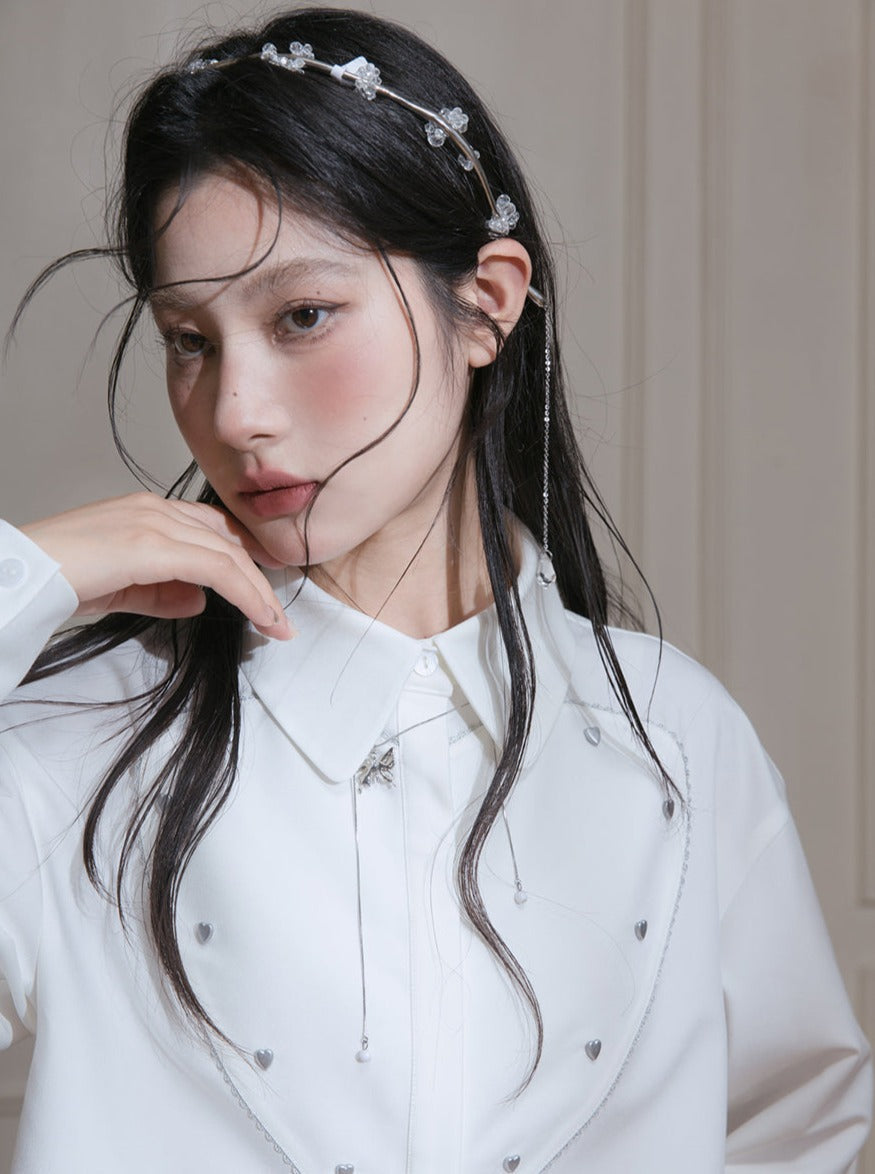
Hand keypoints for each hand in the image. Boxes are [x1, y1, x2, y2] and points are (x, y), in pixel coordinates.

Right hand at [21, 493, 293, 639]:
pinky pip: (216, 569)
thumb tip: (201, 600)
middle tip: (278, 615)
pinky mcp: (151, 545)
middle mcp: (155, 509)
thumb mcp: (121, 588)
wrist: (20, 575)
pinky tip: (260, 615)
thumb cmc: (58, 579)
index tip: (265, 588)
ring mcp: (153, 522)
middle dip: (260, 580)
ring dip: (259, 592)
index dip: (245, 558)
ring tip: (275, 623)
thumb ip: (163, 592)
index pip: (212, 530)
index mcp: (146, 511)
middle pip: (227, 541)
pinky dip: (246, 594)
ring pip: (228, 554)